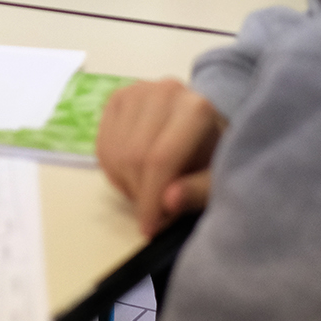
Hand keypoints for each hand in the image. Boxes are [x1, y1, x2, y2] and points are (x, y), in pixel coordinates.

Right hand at [96, 79, 226, 235]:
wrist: (205, 122)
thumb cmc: (213, 154)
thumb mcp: (218, 178)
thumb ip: (197, 191)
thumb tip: (169, 202)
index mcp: (195, 109)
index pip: (161, 158)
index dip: (151, 199)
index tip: (149, 229)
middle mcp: (164, 91)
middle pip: (135, 157)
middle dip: (140, 194)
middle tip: (152, 214)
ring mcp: (137, 91)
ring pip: (115, 153)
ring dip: (126, 184)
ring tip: (147, 190)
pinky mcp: (118, 97)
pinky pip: (102, 145)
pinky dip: (113, 170)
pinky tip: (133, 174)